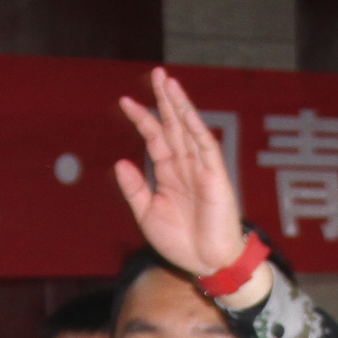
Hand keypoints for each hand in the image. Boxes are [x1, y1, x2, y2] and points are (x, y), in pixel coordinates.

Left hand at [114, 69, 256, 290]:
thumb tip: (121, 163)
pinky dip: (195, 127)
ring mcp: (201, 168)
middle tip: (156, 73)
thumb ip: (134, 189)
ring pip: (189, 129)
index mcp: (168, 173)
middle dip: (164, 100)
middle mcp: (185, 165)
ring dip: (179, 106)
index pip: (155, 138)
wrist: (208, 264)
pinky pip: (205, 147)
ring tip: (169, 82)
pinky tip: (186, 111)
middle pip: (173, 125)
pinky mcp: (216, 176)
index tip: (125, 101)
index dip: (141, 119)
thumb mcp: (147, 215)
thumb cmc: (181, 242)